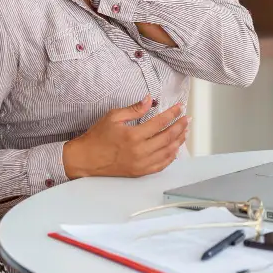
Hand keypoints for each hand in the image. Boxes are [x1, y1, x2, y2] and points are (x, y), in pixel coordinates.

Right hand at [62, 95, 188, 178]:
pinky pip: (161, 165)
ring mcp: (141, 163)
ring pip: (168, 152)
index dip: (173, 113)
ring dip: (179, 141)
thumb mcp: (113, 117)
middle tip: (187, 118)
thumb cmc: (97, 137)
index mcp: (133, 135)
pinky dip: (171, 157)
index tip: (180, 107)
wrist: (85, 159)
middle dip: (180, 126)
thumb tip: (149, 99)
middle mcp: (140, 151)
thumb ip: (134, 109)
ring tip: (185, 131)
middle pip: (168, 137)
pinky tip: (175, 149)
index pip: (160, 122)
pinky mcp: (139, 172)